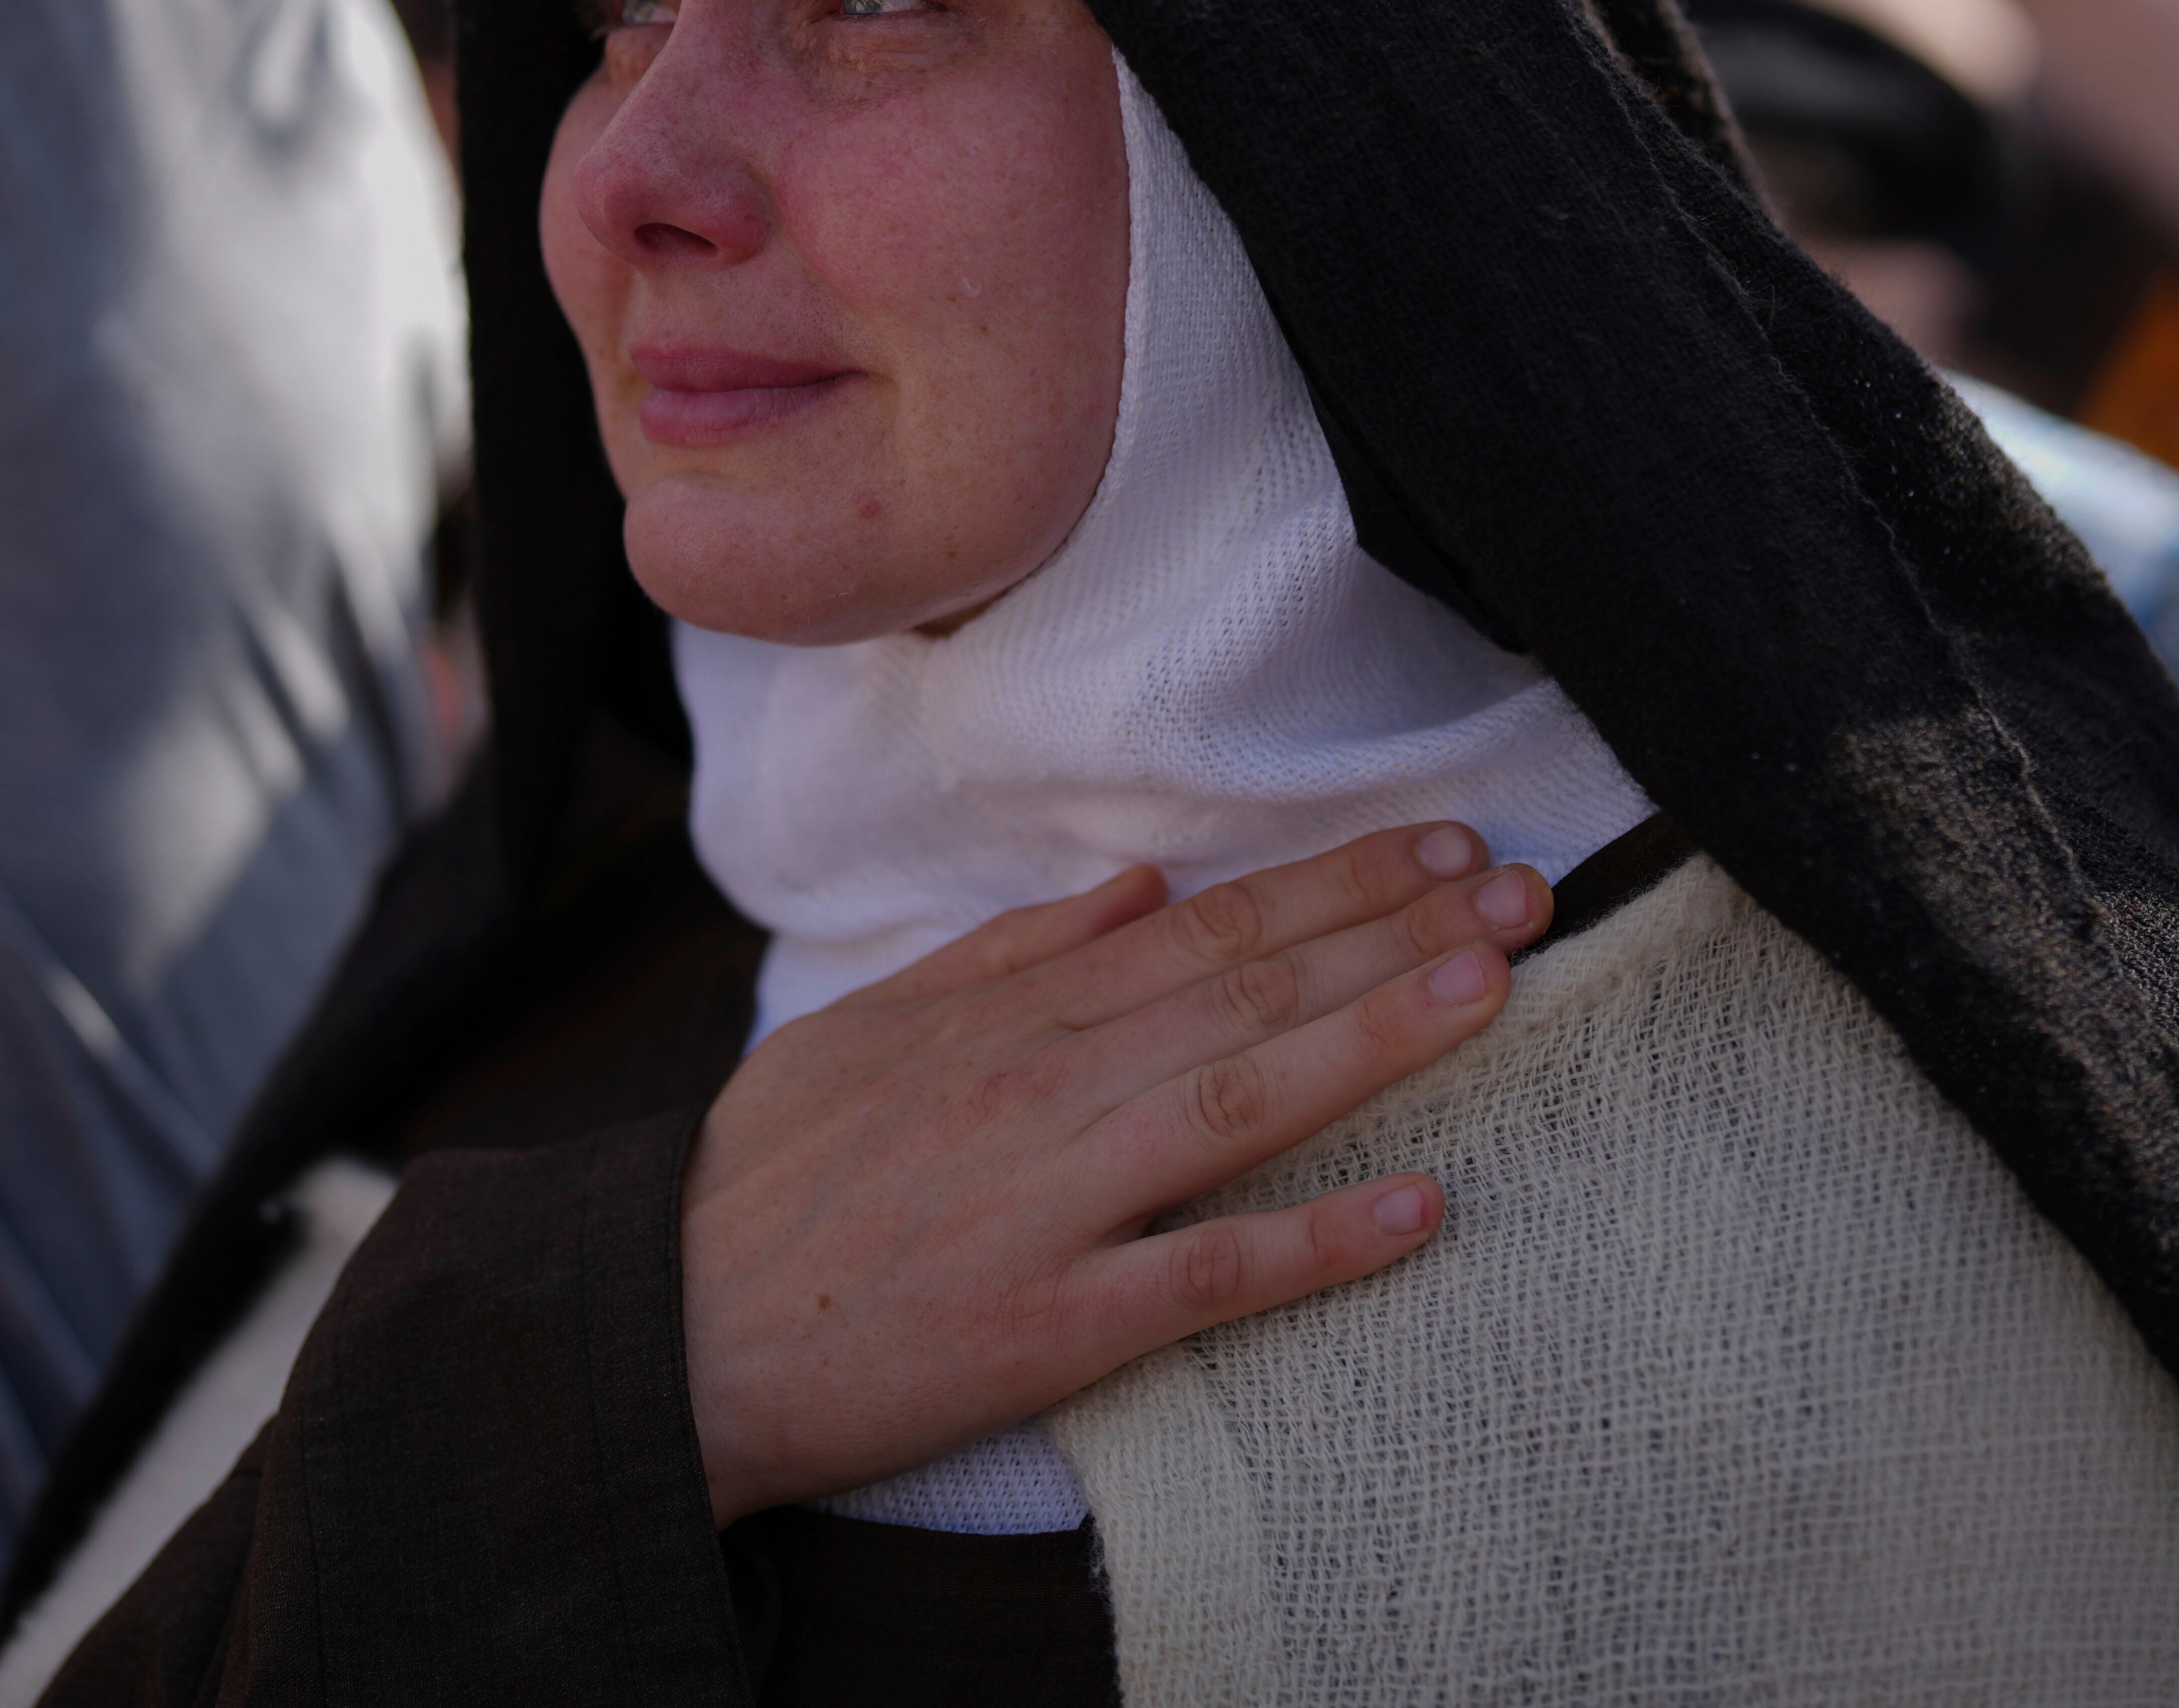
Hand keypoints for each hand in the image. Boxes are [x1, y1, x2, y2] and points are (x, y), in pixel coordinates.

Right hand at [680, 820, 1553, 1522]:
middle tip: (1517, 886)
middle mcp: (1040, 1094)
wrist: (661, 1331)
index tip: (1440, 846)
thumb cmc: (763, 1183)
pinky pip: (1205, 1276)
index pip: (1204, 929)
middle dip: (1392, 930)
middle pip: (1244, 990)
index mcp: (1003, 1021)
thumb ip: (1005, 955)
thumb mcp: (865, 1029)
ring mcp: (1049, 1206)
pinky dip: (1315, 1242)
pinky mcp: (1049, 1324)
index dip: (1333, 883)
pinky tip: (1418, 1209)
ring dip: (1376, 1038)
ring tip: (1491, 987)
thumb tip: (1136, 886)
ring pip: (1241, 1100)